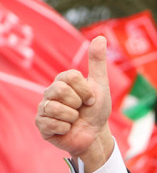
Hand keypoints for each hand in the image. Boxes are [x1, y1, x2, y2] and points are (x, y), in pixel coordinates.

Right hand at [36, 37, 113, 165]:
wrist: (94, 135)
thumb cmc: (96, 110)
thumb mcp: (101, 85)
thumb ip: (97, 62)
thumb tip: (100, 37)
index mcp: (62, 81)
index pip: (71, 76)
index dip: (86, 90)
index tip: (91, 98)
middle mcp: (49, 93)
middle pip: (60, 90)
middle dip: (78, 103)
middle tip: (81, 109)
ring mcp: (43, 108)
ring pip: (55, 108)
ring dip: (72, 117)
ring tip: (74, 120)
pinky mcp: (41, 125)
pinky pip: (51, 123)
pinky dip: (65, 128)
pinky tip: (67, 129)